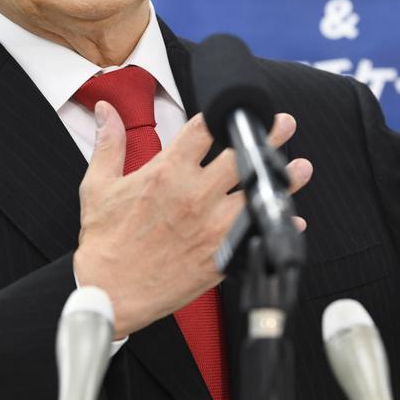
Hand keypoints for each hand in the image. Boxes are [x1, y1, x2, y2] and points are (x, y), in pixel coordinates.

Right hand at [73, 106, 311, 338]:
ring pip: (257, 194)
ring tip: (300, 166)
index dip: (224, 113)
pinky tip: (292, 218)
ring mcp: (211, 226)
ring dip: (282, 180)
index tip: (239, 106)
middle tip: (285, 123)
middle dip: (267, 135)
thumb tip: (104, 109)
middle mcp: (195, 195)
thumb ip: (109, 143)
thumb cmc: (104, 241)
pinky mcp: (220, 255)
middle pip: (242, 155)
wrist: (109, 293)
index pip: (205, 130)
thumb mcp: (98, 185)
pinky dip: (276, 226)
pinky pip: (257, 234)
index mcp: (167, 172)